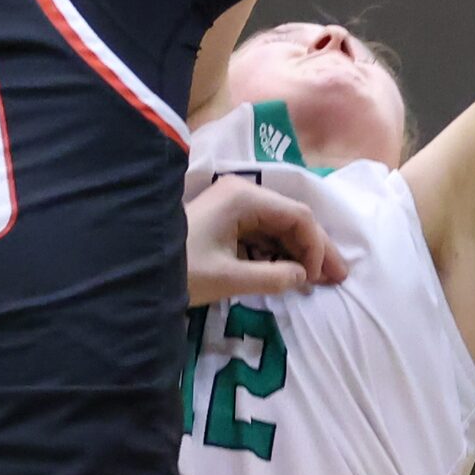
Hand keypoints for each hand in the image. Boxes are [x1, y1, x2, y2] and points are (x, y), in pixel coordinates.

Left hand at [186, 175, 348, 305]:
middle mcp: (242, 193)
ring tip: (319, 280)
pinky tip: (291, 273)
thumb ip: (272, 276)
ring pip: (280, 227)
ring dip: (300, 252)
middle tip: (339, 278)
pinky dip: (279, 253)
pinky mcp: (226, 221)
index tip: (322, 278)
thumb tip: (305, 276)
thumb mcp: (228, 278)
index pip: (297, 216)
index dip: (317, 246)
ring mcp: (233, 206)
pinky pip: (263, 234)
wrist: (135, 268)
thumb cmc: (181, 269)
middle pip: (292, 218)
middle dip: (316, 248)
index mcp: (244, 197)